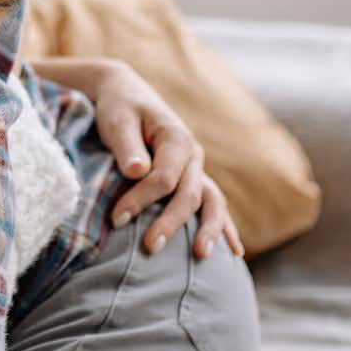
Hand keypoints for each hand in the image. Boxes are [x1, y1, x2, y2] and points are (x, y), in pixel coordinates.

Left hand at [30, 57, 242, 260]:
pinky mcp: (193, 178)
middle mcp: (193, 155)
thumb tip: (137, 171)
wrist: (127, 94)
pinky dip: (224, 227)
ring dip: (209, 229)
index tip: (116, 218)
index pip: (164, 177)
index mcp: (176, 137)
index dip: (141, 199)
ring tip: (201, 256)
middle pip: (189, 194)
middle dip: (170, 222)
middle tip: (150, 248)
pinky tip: (234, 252)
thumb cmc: (119, 108)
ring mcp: (196, 168)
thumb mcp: (117, 120)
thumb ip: (127, 145)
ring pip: (211, 201)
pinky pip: (213, 204)